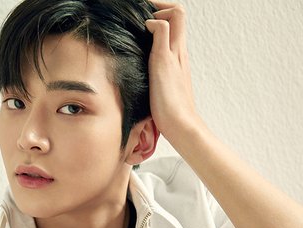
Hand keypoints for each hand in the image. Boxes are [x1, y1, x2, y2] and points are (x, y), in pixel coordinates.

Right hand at [145, 2, 202, 144]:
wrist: (179, 126)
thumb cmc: (170, 100)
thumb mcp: (162, 62)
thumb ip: (160, 36)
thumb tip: (154, 20)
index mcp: (177, 48)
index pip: (176, 12)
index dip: (161, 6)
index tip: (143, 11)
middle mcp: (179, 54)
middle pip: (175, 22)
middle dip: (159, 13)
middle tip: (140, 18)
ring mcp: (176, 67)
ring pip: (170, 39)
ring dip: (156, 31)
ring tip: (139, 34)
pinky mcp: (171, 80)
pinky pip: (165, 55)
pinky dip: (155, 48)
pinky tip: (144, 57)